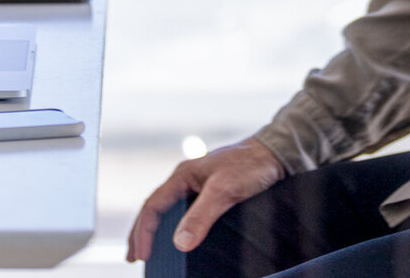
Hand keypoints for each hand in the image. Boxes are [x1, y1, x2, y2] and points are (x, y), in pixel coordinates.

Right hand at [126, 136, 285, 262]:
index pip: (153, 205)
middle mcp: (187, 178)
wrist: (275, 152)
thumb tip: (180, 242)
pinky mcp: (212, 190)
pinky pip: (185, 210)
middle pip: (155, 207)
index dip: (144, 232)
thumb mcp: (224, 191)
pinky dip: (175, 225)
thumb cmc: (250, 164)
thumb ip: (202, 215)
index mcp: (183, 174)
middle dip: (142, 232)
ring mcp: (199, 184)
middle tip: (134, 256)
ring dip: (157, 229)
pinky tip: (179, 235)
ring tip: (150, 249)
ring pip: (169, 209)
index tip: (142, 255)